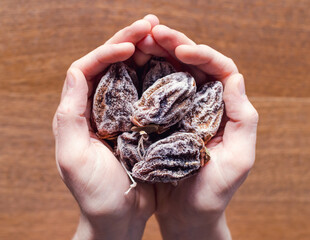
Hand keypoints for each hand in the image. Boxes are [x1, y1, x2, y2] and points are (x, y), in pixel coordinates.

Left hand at [52, 15, 163, 239]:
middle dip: (130, 41)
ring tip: (163, 35)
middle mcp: (101, 107)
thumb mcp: (73, 156)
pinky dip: (160, 75)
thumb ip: (69, 114)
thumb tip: (78, 70)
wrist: (119, 217)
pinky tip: (173, 63)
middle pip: (112, 64)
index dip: (108, 50)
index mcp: (82, 111)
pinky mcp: (143, 123)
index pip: (90, 68)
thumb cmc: (94, 192)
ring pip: (133, 73)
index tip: (131, 44)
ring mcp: (124, 113)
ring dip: (147, 52)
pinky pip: (151, 91)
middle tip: (151, 24)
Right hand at [148, 25, 258, 239]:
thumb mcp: (238, 159)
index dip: (202, 53)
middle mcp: (203, 104)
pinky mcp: (161, 120)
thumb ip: (243, 119)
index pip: (219, 68)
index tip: (181, 48)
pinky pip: (154, 91)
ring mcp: (180, 111)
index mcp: (225, 109)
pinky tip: (130, 65)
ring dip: (157, 53)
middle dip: (175, 43)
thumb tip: (235, 78)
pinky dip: (144, 75)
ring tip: (140, 41)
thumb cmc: (215, 192)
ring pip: (171, 72)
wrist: (188, 215)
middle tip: (153, 31)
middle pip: (192, 64)